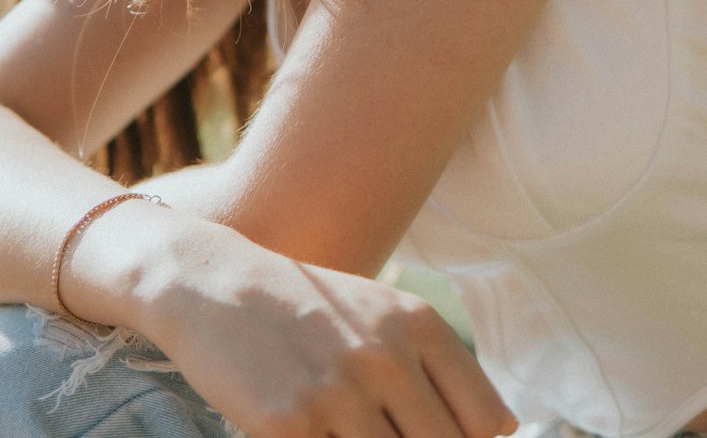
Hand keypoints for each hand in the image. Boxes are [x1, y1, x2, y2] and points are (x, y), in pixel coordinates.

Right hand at [146, 220, 517, 437]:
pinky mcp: (290, 425)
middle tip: (375, 428)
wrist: (210, 283)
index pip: (489, 423)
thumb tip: (496, 432)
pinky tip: (307, 431)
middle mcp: (386, 356)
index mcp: (417, 326)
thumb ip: (432, 370)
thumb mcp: (377, 316)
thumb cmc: (302, 310)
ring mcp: (339, 393)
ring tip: (342, 425)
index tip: (434, 433)